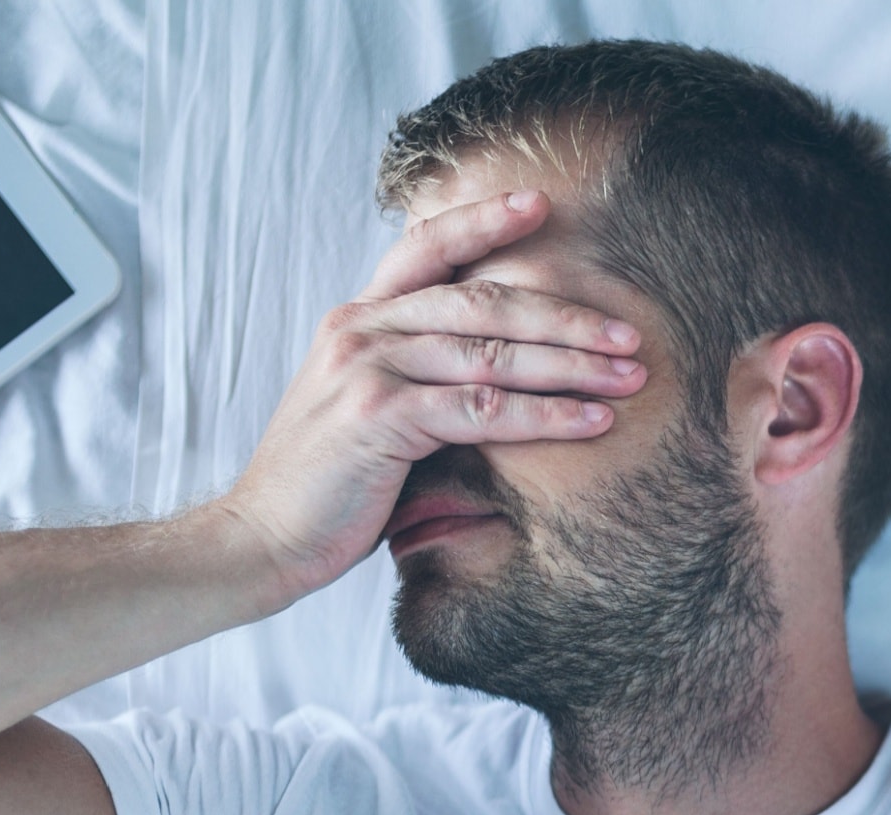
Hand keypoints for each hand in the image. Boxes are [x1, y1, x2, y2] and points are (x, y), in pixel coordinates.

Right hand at [207, 189, 645, 603]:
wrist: (263, 536)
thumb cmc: (328, 483)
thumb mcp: (369, 407)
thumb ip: (420, 376)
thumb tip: (500, 371)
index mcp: (359, 318)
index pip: (426, 249)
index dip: (482, 221)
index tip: (540, 203)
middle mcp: (362, 329)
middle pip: (481, 301)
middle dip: (563, 314)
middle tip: (628, 332)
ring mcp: (368, 368)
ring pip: (490, 352)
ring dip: (570, 364)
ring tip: (628, 376)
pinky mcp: (379, 416)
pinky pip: (482, 408)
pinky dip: (545, 415)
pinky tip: (590, 420)